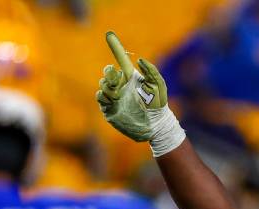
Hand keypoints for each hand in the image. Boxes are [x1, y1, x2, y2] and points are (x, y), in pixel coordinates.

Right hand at [96, 32, 180, 152]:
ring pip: (102, 84)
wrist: (154, 126)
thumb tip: (139, 59)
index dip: (116, 47)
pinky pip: (100, 96)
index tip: (109, 33)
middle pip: (108, 72)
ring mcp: (114, 96)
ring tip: (118, 95)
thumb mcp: (158, 86)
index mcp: (132, 78)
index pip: (122, 60)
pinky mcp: (109, 108)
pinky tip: (112, 99)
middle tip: (118, 80)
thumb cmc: (158, 106)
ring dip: (108, 86)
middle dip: (109, 73)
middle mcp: (122, 85)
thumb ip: (151, 71)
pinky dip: (103, 95)